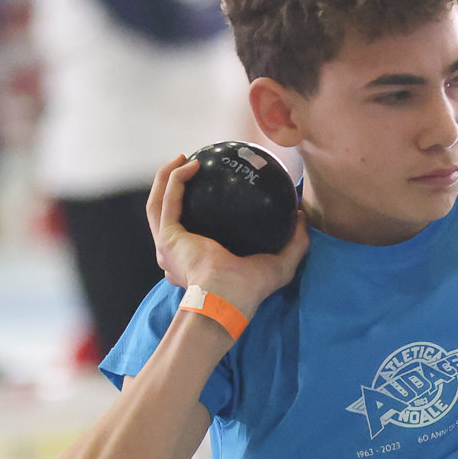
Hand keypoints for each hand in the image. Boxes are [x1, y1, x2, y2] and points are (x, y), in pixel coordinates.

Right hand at [146, 150, 307, 321]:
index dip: (195, 215)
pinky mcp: (167, 235)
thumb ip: (294, 242)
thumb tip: (300, 216)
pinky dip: (176, 179)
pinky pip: (168, 199)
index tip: (213, 194)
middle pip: (167, 215)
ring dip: (166, 178)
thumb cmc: (248, 291)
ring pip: (157, 203)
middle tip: (192, 170)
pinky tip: (193, 162)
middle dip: (172, 191)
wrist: (226, 300)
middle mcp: (177, 255)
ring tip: (184, 158)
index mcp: (197, 264)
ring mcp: (168, 245)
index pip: (191, 237)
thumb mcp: (280, 265)